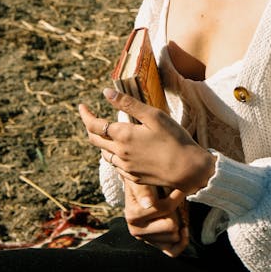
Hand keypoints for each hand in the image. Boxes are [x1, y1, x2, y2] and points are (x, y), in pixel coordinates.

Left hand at [78, 88, 215, 194]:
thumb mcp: (153, 116)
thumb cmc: (174, 139)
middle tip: (89, 117)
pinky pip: (116, 166)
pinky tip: (123, 151)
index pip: (94, 125)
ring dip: (102, 142)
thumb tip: (106, 92)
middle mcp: (120, 153)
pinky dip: (114, 155)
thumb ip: (128, 104)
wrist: (188, 170)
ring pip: (105, 154)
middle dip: (89, 127)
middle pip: (95, 140)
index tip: (81, 106)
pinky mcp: (134, 178)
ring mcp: (126, 168)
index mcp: (122, 136)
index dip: (85, 115)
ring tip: (107, 133)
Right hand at [122, 177, 188, 257]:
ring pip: (174, 237)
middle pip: (171, 227)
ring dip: (178, 222)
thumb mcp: (140, 180)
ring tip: (174, 209)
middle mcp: (136, 230)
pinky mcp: (155, 244)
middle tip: (173, 200)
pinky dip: (182, 241)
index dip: (176, 196)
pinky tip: (184, 228)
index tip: (179, 187)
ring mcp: (146, 239)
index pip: (165, 210)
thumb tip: (148, 204)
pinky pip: (173, 251)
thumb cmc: (144, 181)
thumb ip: (143, 189)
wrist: (141, 187)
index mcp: (133, 215)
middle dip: (176, 212)